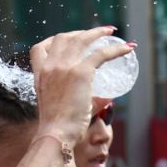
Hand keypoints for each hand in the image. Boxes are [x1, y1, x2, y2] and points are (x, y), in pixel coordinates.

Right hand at [29, 27, 132, 147]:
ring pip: (82, 39)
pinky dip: (116, 49)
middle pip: (62, 38)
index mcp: (39, 75)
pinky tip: (127, 49)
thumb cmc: (58, 128)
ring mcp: (64, 67)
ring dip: (98, 32)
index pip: (38, 48)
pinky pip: (102, 53)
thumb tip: (107, 99)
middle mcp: (50, 67)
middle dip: (79, 32)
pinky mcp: (81, 72)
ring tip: (111, 32)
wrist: (56, 134)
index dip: (52, 41)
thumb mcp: (61, 107)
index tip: (66, 41)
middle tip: (94, 35)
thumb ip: (82, 100)